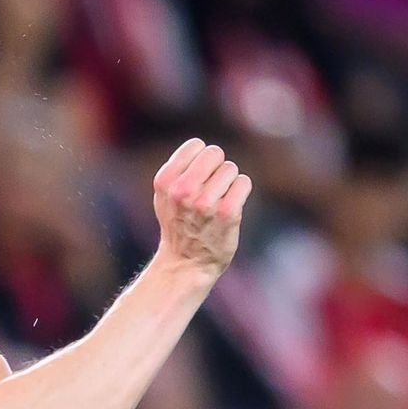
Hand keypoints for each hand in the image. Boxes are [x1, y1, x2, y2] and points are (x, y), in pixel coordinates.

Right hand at [147, 137, 251, 277]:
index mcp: (165, 181)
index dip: (200, 160)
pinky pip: (243, 183)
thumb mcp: (164, 196)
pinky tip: (230, 207)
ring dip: (228, 183)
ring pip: (230, 169)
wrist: (186, 263)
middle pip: (215, 153)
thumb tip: (202, 148)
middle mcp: (183, 190)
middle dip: (216, 168)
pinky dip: (240, 192)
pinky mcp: (227, 213)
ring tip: (217, 202)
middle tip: (211, 189)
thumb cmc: (177, 225)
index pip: (196, 145)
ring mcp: (205, 202)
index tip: (196, 179)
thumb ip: (177, 169)